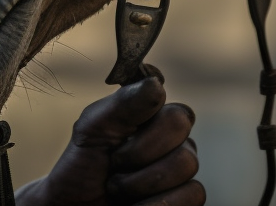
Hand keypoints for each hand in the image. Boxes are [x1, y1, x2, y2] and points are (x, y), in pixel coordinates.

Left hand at [16, 77, 202, 205]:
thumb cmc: (82, 168)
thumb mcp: (91, 131)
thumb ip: (122, 104)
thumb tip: (156, 82)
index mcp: (147, 111)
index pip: (161, 92)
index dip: (143, 109)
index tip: (120, 127)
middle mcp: (170, 134)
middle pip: (180, 123)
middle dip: (138, 150)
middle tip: (114, 163)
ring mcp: (181, 166)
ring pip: (186, 162)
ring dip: (141, 182)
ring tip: (119, 188)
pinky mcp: (188, 196)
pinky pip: (192, 193)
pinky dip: (156, 205)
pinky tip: (136, 205)